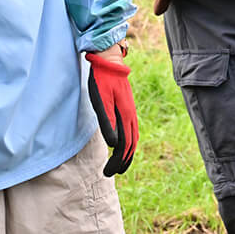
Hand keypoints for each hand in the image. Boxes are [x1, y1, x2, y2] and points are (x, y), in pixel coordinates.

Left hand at [85, 51, 138, 175]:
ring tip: (119, 164)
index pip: (125, 145)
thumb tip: (114, 145)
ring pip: (133, 137)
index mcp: (126, 115)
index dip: (118, 161)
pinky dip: (129, 141)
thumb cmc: (102, 80)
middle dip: (123, 161)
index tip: (108, 172)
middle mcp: (131, 114)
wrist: (109, 61)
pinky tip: (123, 143)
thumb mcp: (101, 100)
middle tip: (111, 173)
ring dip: (127, 152)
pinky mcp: (127, 106)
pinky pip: (132, 129)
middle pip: (131, 144)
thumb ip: (107, 122)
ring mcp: (130, 110)